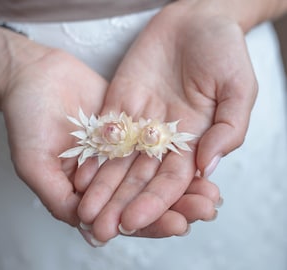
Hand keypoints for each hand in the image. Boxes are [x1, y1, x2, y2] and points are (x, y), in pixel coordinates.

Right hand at [0, 41, 219, 245]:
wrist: (33, 75)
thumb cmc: (25, 118)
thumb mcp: (34, 162)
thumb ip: (58, 198)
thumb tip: (92, 233)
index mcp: (85, 191)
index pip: (121, 214)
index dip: (150, 222)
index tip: (178, 224)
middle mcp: (106, 175)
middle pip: (145, 196)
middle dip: (178, 205)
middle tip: (208, 209)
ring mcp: (120, 150)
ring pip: (155, 172)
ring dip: (184, 183)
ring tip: (212, 192)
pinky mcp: (129, 127)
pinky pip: (155, 142)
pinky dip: (176, 152)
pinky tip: (200, 157)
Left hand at [75, 0, 256, 241]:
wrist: (196, 19)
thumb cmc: (223, 50)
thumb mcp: (238, 88)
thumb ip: (228, 129)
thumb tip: (207, 168)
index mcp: (192, 141)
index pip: (171, 181)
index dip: (153, 203)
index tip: (133, 221)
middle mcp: (162, 139)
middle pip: (139, 179)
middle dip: (120, 204)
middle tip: (102, 228)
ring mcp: (138, 123)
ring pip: (118, 163)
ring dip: (101, 188)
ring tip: (84, 210)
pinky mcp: (119, 106)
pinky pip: (103, 135)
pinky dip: (92, 156)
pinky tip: (79, 175)